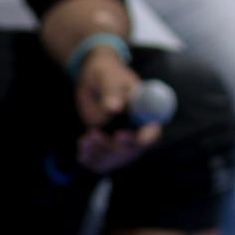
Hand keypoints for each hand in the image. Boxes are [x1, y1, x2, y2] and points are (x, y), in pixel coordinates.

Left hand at [74, 44, 157, 174]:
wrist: (93, 79)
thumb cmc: (107, 73)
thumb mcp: (109, 77)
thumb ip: (111, 91)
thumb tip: (113, 108)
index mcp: (145, 113)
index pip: (152, 132)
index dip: (141, 138)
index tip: (121, 134)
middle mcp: (136, 130)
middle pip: (133, 151)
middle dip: (113, 148)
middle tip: (94, 135)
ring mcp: (121, 140)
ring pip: (116, 159)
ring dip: (99, 154)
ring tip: (85, 140)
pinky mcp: (107, 145)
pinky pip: (102, 161)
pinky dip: (91, 159)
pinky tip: (82, 149)